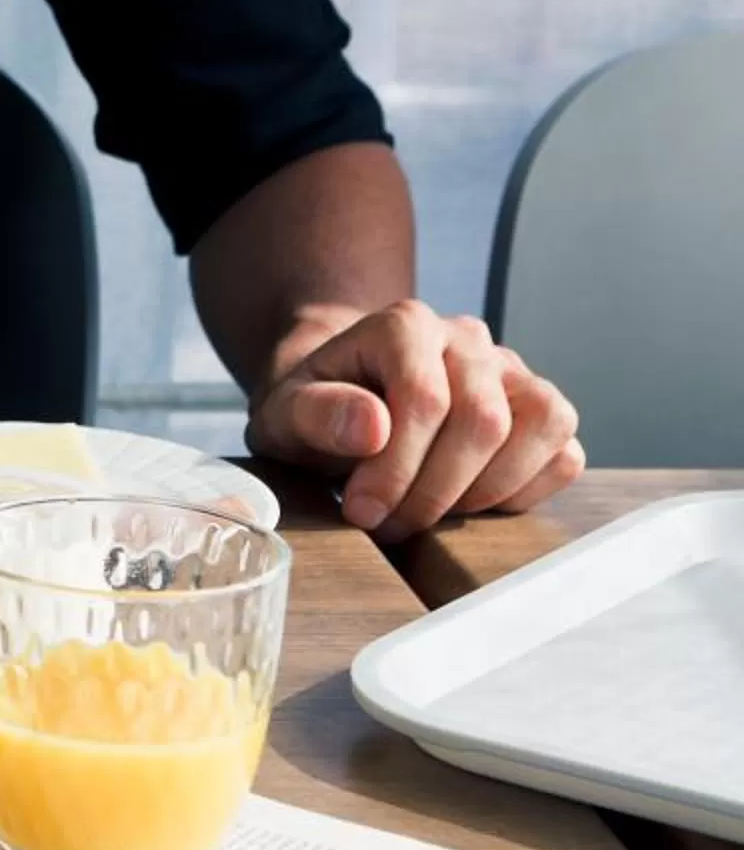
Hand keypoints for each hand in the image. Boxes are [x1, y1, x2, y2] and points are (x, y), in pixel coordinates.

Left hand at [246, 299, 584, 540]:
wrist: (342, 400)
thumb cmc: (317, 409)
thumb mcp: (286, 413)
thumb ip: (316, 413)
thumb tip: (372, 428)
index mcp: (405, 325)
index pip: (425, 399)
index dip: (396, 468)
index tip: (362, 510)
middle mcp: (468, 340)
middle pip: (484, 420)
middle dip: (435, 491)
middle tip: (390, 524)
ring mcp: (513, 373)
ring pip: (542, 426)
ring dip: (486, 490)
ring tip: (428, 513)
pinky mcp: (541, 412)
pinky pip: (565, 454)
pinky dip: (523, 492)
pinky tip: (467, 504)